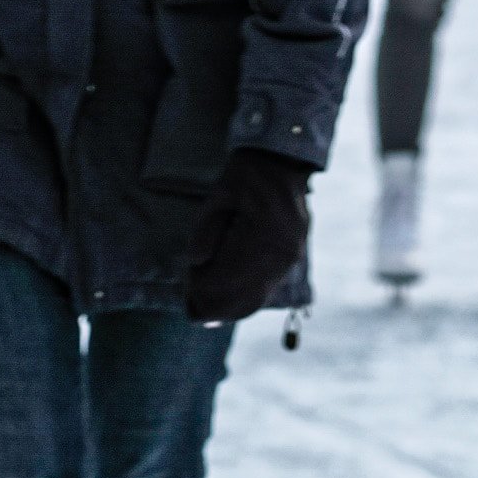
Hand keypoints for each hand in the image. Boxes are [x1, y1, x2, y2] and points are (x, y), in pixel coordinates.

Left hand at [185, 150, 312, 322]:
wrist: (281, 163)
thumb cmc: (244, 177)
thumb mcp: (217, 196)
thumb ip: (205, 230)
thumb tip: (195, 264)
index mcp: (263, 233)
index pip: (227, 276)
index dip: (203, 290)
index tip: (186, 294)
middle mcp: (282, 252)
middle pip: (242, 294)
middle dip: (214, 306)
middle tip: (191, 313)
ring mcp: (290, 258)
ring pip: (256, 298)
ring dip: (228, 309)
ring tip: (205, 314)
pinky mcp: (291, 261)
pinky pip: (266, 291)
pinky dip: (244, 302)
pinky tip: (226, 308)